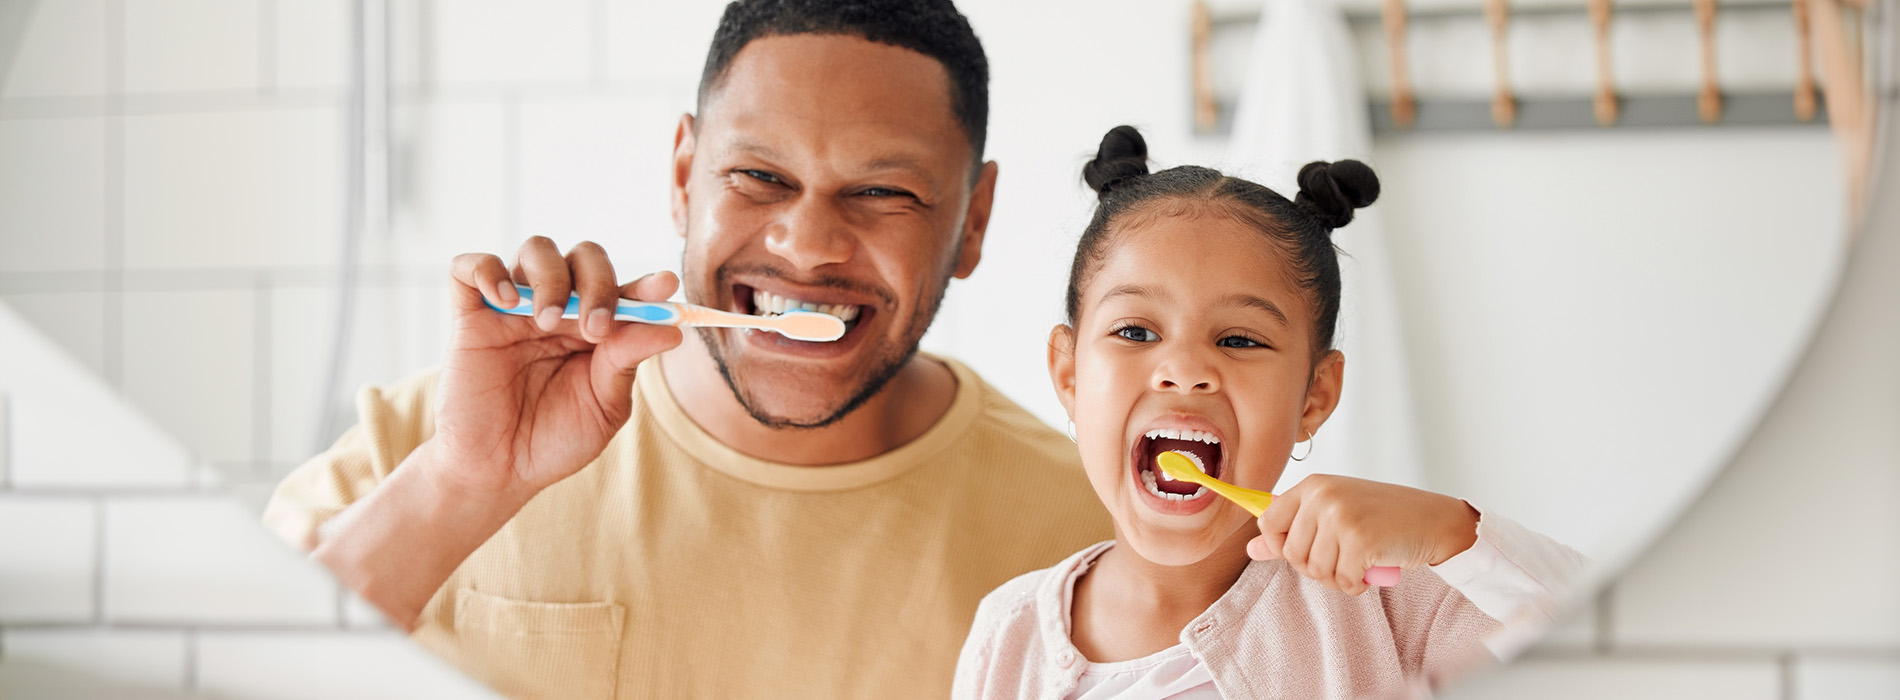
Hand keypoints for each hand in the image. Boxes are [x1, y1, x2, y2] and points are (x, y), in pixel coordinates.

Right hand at [431, 237, 683, 501]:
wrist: (499, 472)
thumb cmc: (555, 440)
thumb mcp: (603, 406)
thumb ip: (628, 362)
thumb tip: (671, 329)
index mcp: (597, 328)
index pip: (625, 290)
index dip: (646, 284)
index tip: (665, 286)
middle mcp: (560, 309)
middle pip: (584, 257)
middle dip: (599, 283)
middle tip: (596, 328)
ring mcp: (514, 309)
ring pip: (536, 250)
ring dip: (551, 277)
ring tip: (548, 322)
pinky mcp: (470, 317)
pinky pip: (468, 267)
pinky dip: (486, 269)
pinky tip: (504, 299)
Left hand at [1247, 474, 1479, 594]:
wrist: (1434, 520)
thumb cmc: (1385, 517)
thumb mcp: (1334, 515)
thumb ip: (1292, 530)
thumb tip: (1251, 549)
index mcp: (1313, 485)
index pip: (1267, 522)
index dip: (1281, 545)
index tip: (1306, 548)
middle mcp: (1322, 497)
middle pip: (1292, 554)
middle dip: (1317, 566)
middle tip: (1345, 555)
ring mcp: (1341, 517)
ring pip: (1316, 571)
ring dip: (1340, 577)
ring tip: (1361, 559)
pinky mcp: (1360, 541)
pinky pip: (1343, 581)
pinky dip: (1358, 584)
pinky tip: (1373, 569)